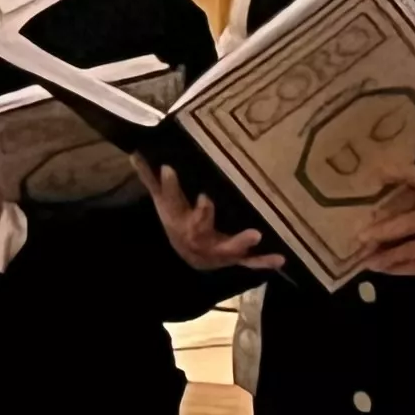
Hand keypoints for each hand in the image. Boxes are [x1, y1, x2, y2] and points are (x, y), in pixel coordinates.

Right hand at [141, 159, 279, 274]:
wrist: (191, 255)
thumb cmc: (178, 221)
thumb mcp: (163, 202)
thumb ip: (152, 180)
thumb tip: (133, 153)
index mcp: (178, 219)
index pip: (170, 200)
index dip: (169, 186)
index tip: (169, 167)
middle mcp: (195, 236)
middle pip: (196, 228)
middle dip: (201, 216)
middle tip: (206, 200)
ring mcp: (216, 249)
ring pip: (225, 247)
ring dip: (239, 241)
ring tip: (256, 234)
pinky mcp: (233, 257)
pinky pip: (249, 261)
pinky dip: (264, 261)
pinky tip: (281, 257)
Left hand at [365, 168, 414, 285]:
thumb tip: (379, 197)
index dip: (400, 173)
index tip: (376, 173)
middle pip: (411, 222)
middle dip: (382, 230)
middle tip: (359, 236)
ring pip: (412, 248)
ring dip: (385, 255)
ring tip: (365, 258)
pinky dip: (399, 268)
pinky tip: (384, 268)